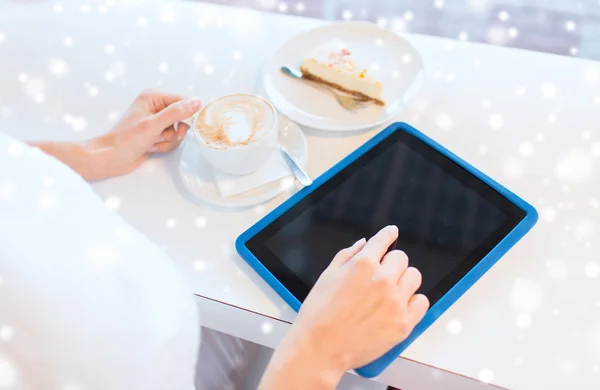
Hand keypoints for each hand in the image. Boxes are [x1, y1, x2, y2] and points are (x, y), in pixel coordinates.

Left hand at [89, 90, 201, 177]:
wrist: (111, 158)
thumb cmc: (126, 139)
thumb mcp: (154, 124)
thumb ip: (176, 112)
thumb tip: (197, 102)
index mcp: (153, 97)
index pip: (182, 100)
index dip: (186, 115)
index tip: (181, 128)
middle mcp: (156, 107)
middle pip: (182, 117)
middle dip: (174, 130)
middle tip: (163, 136)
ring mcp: (156, 121)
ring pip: (177, 130)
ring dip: (168, 140)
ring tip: (153, 142)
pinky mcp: (156, 134)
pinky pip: (171, 139)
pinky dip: (164, 145)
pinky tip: (151, 146)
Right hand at [260, 226, 428, 389]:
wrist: (320, 348)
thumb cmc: (318, 314)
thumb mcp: (327, 276)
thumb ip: (347, 255)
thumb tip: (364, 244)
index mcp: (363, 264)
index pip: (384, 240)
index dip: (388, 235)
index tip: (392, 233)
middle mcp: (383, 279)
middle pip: (401, 258)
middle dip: (390, 263)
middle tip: (381, 274)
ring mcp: (396, 302)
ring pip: (414, 276)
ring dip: (403, 280)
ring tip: (390, 291)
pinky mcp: (404, 323)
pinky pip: (422, 302)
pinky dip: (412, 301)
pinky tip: (399, 305)